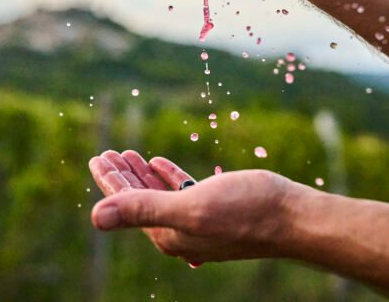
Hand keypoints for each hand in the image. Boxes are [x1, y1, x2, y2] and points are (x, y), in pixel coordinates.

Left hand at [88, 150, 304, 263]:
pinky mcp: (216, 208)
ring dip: (141, 174)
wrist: (294, 218)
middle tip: (107, 153)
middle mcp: (179, 231)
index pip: (128, 205)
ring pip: (159, 194)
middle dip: (122, 176)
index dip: (110, 181)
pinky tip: (158, 162)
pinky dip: (166, 176)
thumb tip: (94, 217)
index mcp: (168, 234)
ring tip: (128, 153)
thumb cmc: (246, 211)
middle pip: (139, 200)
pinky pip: (181, 191)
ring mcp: (198, 220)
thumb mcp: (190, 208)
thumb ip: (143, 210)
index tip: (97, 157)